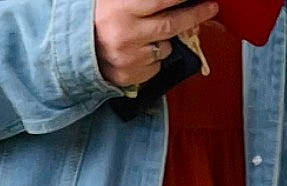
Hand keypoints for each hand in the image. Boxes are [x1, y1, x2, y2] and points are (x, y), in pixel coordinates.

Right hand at [94, 0, 216, 88]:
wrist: (75, 47)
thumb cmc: (97, 17)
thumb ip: (143, 0)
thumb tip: (170, 1)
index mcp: (123, 10)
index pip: (163, 0)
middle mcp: (127, 35)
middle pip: (171, 25)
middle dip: (195, 15)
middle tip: (210, 7)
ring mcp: (129, 59)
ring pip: (164, 48)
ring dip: (163, 40)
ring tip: (145, 33)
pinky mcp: (130, 77)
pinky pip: (154, 66)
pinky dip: (153, 58)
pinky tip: (138, 50)